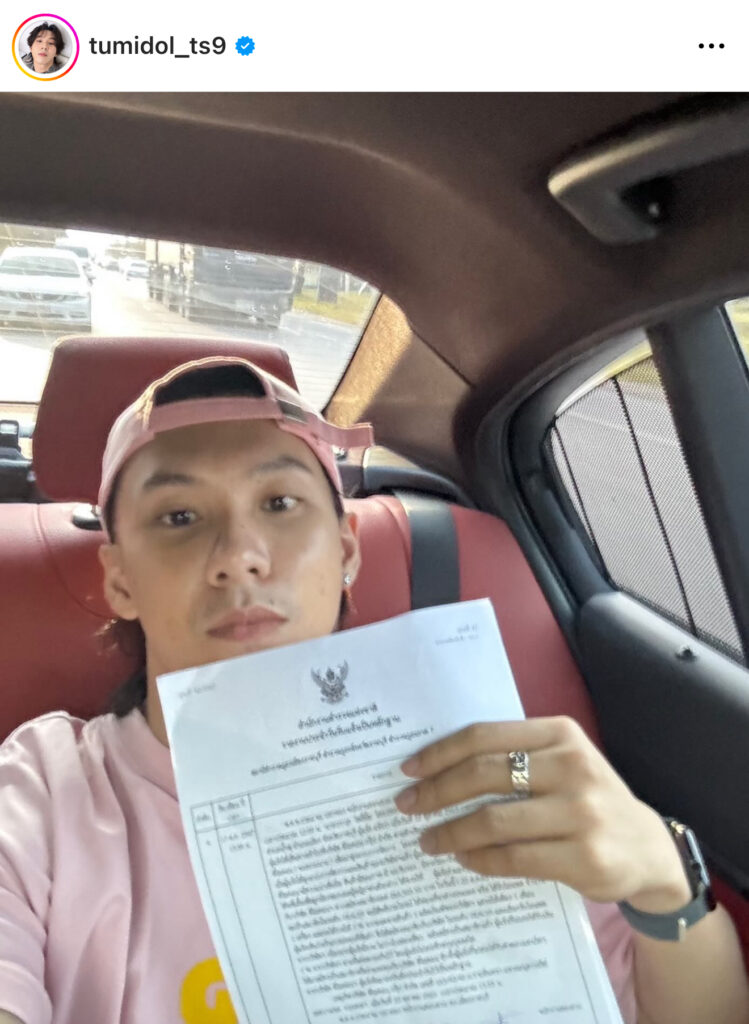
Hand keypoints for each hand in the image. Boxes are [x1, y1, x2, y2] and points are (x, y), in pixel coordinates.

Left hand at [394, 716, 692, 911]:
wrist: (648, 849)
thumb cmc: (588, 799)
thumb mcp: (560, 762)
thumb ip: (514, 757)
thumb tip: (438, 767)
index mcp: (560, 733)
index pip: (484, 736)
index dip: (440, 752)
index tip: (408, 768)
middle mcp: (572, 766)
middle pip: (483, 774)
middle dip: (436, 791)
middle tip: (406, 805)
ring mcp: (581, 812)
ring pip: (494, 820)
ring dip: (451, 831)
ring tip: (428, 839)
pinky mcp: (585, 856)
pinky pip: (514, 857)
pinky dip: (479, 858)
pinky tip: (463, 857)